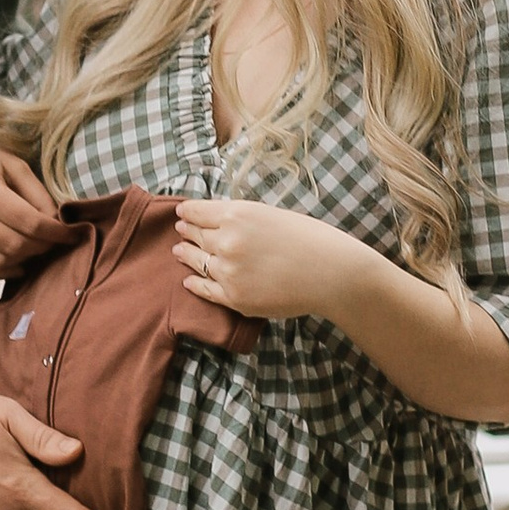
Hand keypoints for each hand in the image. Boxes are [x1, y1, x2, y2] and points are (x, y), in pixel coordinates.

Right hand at [0, 121, 65, 281]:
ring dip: (22, 261)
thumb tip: (56, 221)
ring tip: (34, 251)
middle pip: (15, 246)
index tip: (70, 235)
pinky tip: (14, 266)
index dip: (55, 233)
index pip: (30, 223)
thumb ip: (36, 192)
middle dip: (41, 248)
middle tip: (52, 243)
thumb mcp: (10, 163)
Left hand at [173, 197, 352, 324]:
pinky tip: (189, 281)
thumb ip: (241, 219)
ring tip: (179, 252)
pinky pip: (205, 290)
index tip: (181, 213)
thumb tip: (219, 221)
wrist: (330, 273)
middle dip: (187, 232)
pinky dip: (195, 284)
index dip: (188, 212)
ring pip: (196, 262)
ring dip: (186, 255)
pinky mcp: (234, 298)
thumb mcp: (270, 214)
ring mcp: (228, 271)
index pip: (198, 211)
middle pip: (195, 235)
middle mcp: (226, 241)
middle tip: (181, 231)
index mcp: (236, 214)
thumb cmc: (310, 239)